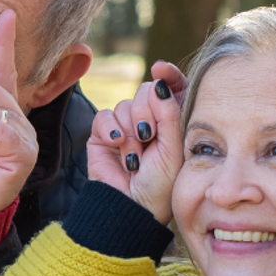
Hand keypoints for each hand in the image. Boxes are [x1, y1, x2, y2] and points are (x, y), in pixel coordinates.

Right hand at [87, 61, 186, 224]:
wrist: (131, 206)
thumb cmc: (159, 184)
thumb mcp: (173, 147)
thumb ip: (169, 112)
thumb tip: (159, 81)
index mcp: (172, 122)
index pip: (171, 88)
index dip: (167, 76)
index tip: (161, 69)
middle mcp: (149, 122)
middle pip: (145, 92)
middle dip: (146, 112)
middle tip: (148, 136)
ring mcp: (125, 127)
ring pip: (124, 105)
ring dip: (129, 131)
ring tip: (134, 156)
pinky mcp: (103, 135)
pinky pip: (104, 116)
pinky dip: (111, 130)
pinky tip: (117, 146)